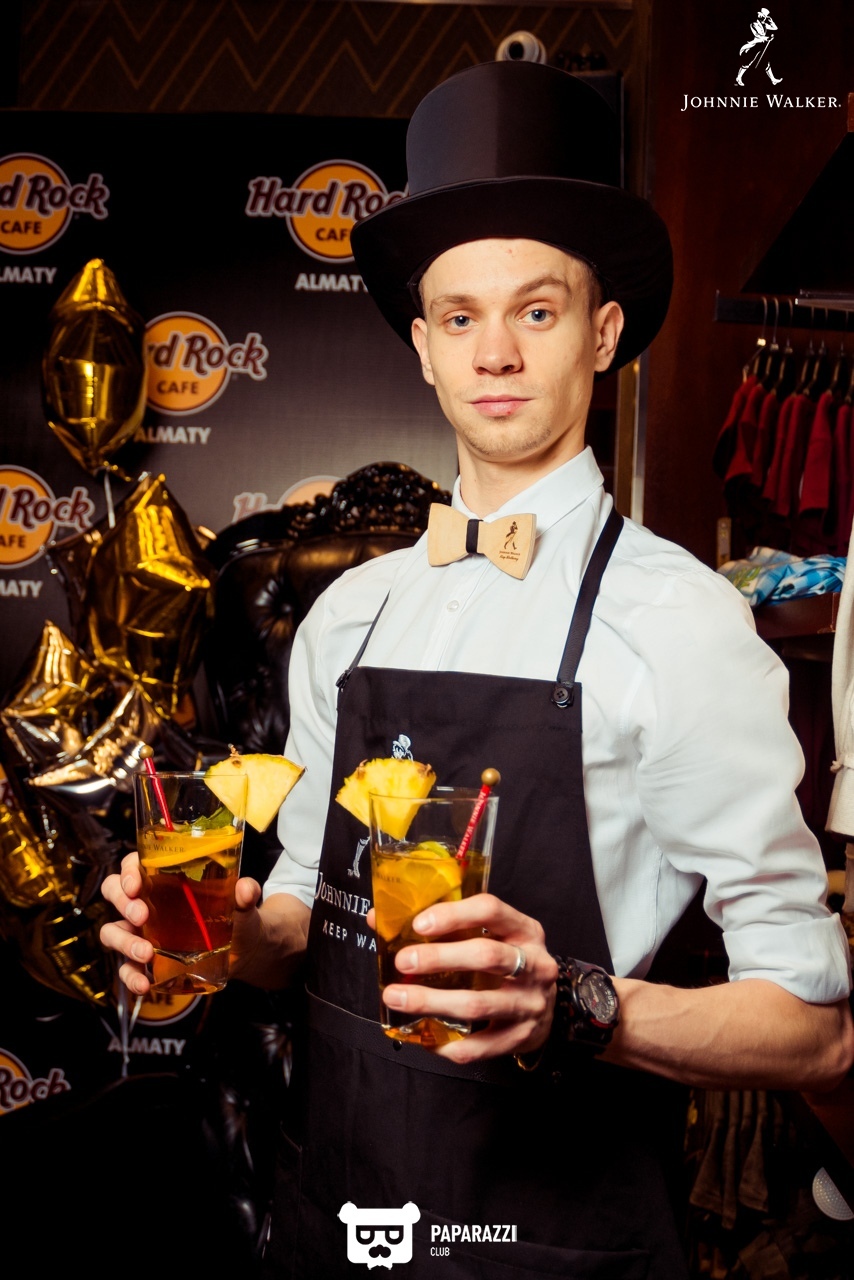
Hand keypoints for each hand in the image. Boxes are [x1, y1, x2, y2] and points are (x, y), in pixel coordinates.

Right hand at [100, 851, 262, 996]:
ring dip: (124, 942)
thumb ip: (245, 894)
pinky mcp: (146, 961)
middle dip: (122, 903)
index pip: (132, 864)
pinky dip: (130, 977)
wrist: (244, 950)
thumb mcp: (242, 903)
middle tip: (142, 916)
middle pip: (114, 893)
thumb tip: (246, 889)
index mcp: (163, 879)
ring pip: (113, 932)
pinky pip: (126, 968)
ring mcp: (142, 932)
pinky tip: (144, 985)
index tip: (136, 883)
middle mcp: (146, 902)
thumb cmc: (236, 915)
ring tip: (146, 953)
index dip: (127, 871)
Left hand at [367, 892, 557, 1061]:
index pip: (490, 911)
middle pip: (486, 956)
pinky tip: (422, 1035)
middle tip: (402, 962)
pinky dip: (447, 1042)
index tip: (419, 924)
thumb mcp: (489, 936)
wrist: (547, 1008)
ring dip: (432, 1002)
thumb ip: (442, 927)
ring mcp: (531, 1003)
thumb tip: (380, 920)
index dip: (453, 915)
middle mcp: (534, 964)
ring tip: (398, 998)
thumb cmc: (506, 965)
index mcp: (524, 931)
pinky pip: (480, 1045)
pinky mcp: (522, 1037)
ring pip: (478, 1004)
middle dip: (439, 958)